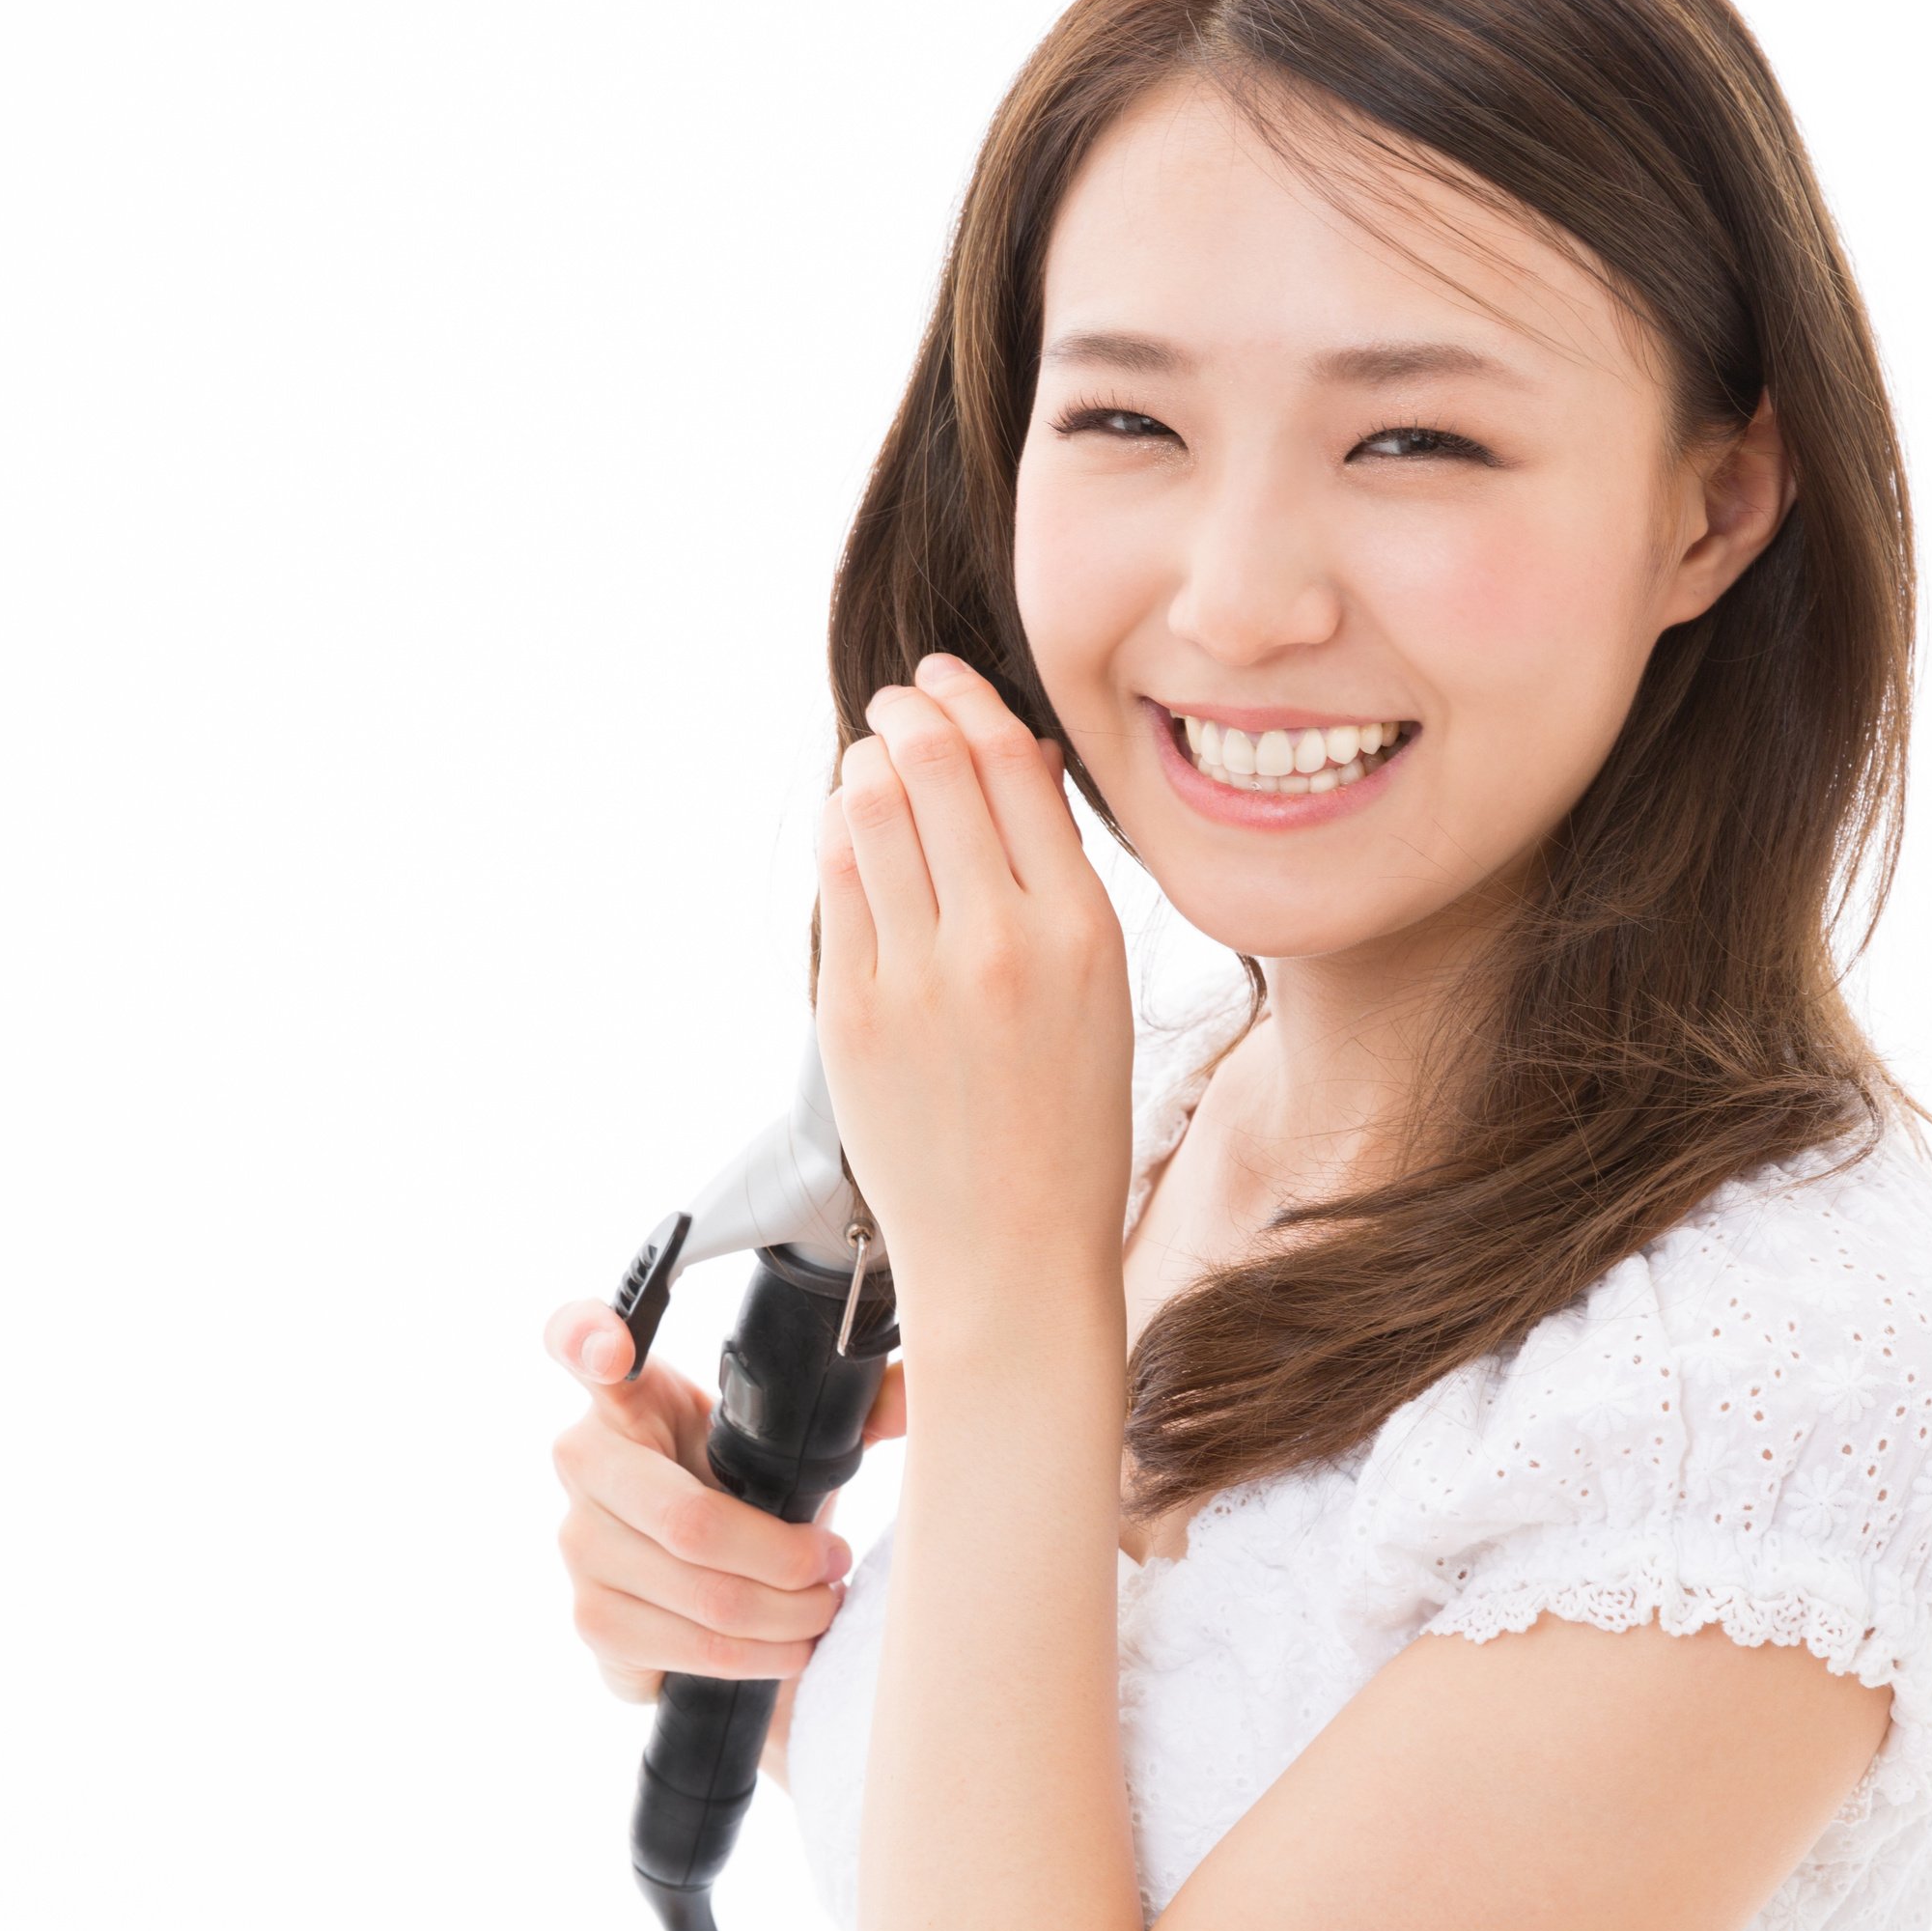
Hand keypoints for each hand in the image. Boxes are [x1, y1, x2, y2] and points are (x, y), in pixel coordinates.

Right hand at [543, 1300, 904, 1699]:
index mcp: (627, 1395)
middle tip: (834, 1562)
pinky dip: (756, 1655)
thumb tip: (906, 1401)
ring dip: (786, 1614)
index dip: (586, 1337)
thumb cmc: (746, 1491)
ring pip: (702, 1593)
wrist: (710, 1584)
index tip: (613, 1350)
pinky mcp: (592, 1621)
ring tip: (823, 1605)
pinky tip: (786, 1645)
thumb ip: (851, 1408)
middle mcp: (583, 1461)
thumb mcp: (785, 1441)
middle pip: (691, 1520)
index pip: (575, 1341)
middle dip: (788, 1557)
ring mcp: (577, 1544)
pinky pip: (686, 1648)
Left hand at [815, 654, 1133, 1360]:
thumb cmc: (1065, 1118)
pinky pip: (832, 882)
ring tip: (872, 759)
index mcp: (1082, 930)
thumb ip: (1057, 872)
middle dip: (907, 712)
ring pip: (868, 809)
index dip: (968, 702)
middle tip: (897, 700)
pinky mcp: (849, 1013)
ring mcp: (917, 978)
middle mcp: (1000, 944)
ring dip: (863, 762)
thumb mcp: (1098, 987)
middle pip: (933, 768)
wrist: (1010, 1251)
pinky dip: (837, 834)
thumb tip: (1014, 754)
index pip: (1013, 764)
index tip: (944, 680)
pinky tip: (849, 830)